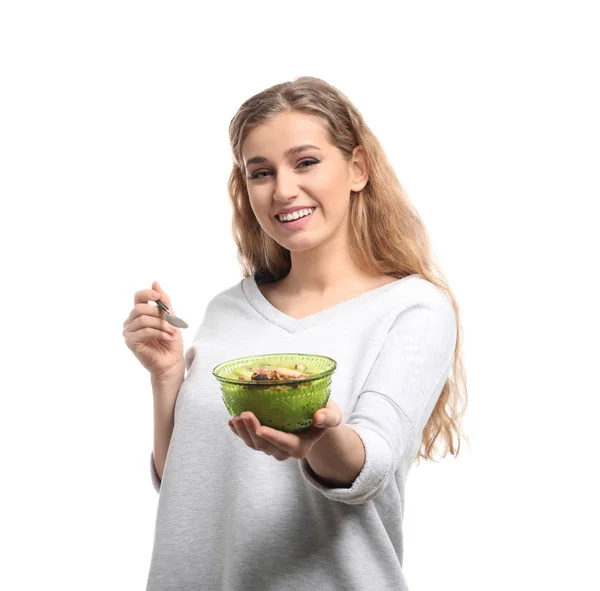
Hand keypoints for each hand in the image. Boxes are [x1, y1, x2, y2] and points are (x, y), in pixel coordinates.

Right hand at [122, 280, 183, 377]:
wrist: (172, 361)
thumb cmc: (170, 340)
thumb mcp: (170, 317)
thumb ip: (163, 301)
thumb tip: (155, 282)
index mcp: (140, 313)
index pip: (138, 297)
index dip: (147, 294)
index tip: (158, 297)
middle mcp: (131, 321)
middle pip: (140, 308)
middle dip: (159, 315)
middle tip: (173, 324)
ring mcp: (129, 331)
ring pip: (144, 320)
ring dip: (162, 325)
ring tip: (173, 333)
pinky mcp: (130, 342)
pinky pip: (145, 331)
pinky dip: (160, 333)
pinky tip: (169, 338)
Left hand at [228, 398, 342, 460]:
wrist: (315, 418)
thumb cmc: (323, 413)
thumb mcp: (333, 414)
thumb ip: (329, 417)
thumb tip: (318, 417)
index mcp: (302, 445)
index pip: (287, 444)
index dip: (274, 437)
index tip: (261, 429)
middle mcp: (285, 450)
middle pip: (266, 446)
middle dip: (253, 431)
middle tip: (245, 414)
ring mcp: (272, 446)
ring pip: (255, 444)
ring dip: (243, 432)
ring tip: (236, 417)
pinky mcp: (263, 440)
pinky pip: (248, 440)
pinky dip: (238, 432)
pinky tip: (232, 422)